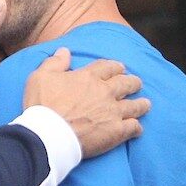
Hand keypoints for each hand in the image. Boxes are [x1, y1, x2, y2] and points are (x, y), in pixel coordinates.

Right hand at [24, 50, 148, 157]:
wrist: (48, 134)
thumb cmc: (42, 105)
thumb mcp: (40, 76)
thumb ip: (54, 62)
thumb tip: (65, 51)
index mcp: (88, 77)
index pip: (108, 67)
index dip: (115, 66)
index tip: (119, 68)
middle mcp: (105, 92)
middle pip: (126, 83)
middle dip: (133, 82)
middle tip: (136, 83)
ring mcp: (113, 112)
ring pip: (135, 105)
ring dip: (141, 103)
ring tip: (145, 103)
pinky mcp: (116, 132)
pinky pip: (134, 127)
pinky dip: (137, 127)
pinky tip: (137, 128)